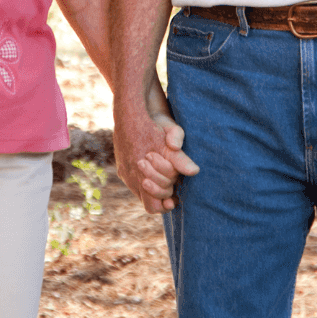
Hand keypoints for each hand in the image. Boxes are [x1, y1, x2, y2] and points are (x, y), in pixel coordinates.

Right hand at [114, 97, 199, 214]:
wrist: (129, 112)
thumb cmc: (151, 125)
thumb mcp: (169, 141)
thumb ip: (180, 158)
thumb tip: (195, 171)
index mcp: (140, 174)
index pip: (153, 205)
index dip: (165, 203)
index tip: (175, 198)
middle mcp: (130, 177)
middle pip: (147, 200)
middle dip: (161, 193)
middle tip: (173, 186)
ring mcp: (124, 172)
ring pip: (139, 190)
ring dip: (152, 186)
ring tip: (166, 177)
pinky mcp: (121, 166)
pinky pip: (133, 180)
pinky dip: (144, 179)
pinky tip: (154, 169)